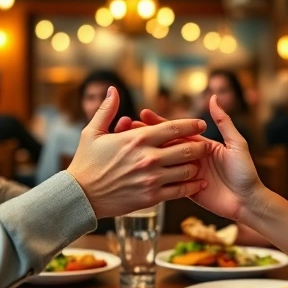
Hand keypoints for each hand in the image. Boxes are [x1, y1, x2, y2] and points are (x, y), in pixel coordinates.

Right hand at [68, 87, 209, 217]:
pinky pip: (179, 191)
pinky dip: (192, 186)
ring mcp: (151, 178)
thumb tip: (113, 89)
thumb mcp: (92, 132)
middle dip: (200, 146)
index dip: (191, 125)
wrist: (80, 196)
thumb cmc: (85, 163)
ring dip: (196, 166)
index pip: (173, 127)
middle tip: (206, 146)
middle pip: (186, 148)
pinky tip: (198, 183)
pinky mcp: (151, 197)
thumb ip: (106, 110)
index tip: (201, 124)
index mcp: (137, 139)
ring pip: (186, 170)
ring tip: (199, 164)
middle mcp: (148, 157)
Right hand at [118, 96, 266, 221]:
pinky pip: (168, 183)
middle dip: (146, 137)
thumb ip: (224, 122)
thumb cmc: (245, 171)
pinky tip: (138, 173)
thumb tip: (214, 97)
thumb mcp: (236, 144)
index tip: (142, 114)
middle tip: (127, 129)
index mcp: (200, 144)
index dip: (159, 123)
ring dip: (146, 155)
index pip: (175, 131)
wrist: (248, 202)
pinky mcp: (185, 191)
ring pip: (162, 163)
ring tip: (128, 150)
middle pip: (164, 145)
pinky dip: (155, 177)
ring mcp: (186, 175)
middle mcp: (191, 158)